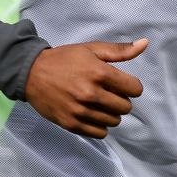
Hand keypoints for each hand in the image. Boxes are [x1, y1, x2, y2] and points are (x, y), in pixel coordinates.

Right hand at [23, 39, 147, 138]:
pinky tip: (91, 114)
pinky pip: (100, 133)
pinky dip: (99, 125)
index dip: (131, 86)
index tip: (121, 84)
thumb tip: (145, 43)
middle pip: (125, 107)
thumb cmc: (63, 59)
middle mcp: (91, 94)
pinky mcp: (71, 124)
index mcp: (99, 73)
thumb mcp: (90, 49)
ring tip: (98, 103)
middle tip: (107, 93)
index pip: (134, 89)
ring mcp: (81, 111)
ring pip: (114, 121)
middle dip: (120, 100)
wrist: (30, 73)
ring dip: (110, 113)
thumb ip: (119, 50)